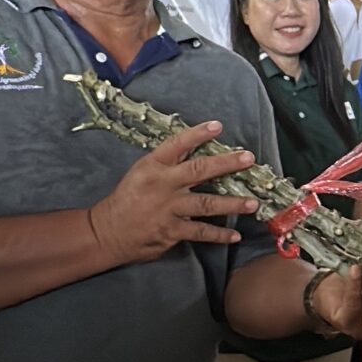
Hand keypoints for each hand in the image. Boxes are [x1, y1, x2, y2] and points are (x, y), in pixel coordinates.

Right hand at [89, 122, 258, 263]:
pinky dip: (219, 235)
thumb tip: (197, 151)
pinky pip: (201, 231)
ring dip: (232, 204)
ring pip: (206, 203)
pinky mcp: (172, 231)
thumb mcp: (142, 172)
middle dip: (226, 164)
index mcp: (153, 165)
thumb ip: (168, 163)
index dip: (198, 134)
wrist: (108, 231)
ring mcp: (169, 209)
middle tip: (248, 159)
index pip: (177, 144)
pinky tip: (235, 235)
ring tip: (252, 203)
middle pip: (199, 170)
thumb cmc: (128, 198)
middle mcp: (162, 184)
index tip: (218, 126)